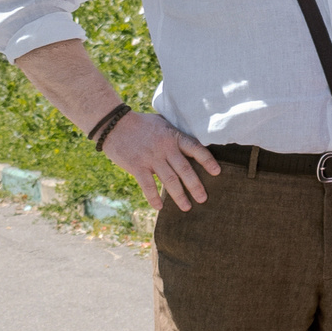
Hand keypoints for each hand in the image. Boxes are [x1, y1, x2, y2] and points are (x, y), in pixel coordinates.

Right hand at [102, 109, 220, 209]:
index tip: (217, 173)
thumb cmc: (140, 123)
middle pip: (185, 170)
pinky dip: (153, 197)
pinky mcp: (136, 166)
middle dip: (195, 186)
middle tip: (203, 199)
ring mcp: (151, 158)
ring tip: (186, 208)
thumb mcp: (162, 123)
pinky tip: (159, 207)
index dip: (207, 161)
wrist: (114, 123)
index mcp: (174, 137)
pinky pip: (147, 185)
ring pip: (169, 180)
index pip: (195, 149)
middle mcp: (165, 148)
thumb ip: (175, 133)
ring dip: (179, 196)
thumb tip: (191, 139)